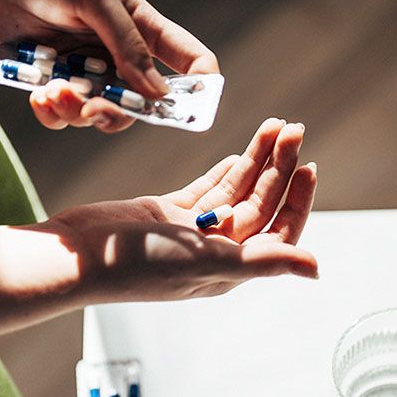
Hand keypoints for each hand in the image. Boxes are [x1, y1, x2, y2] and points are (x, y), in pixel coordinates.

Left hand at [0, 0, 218, 131]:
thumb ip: (128, 43)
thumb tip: (157, 92)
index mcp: (141, 28)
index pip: (187, 59)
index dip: (201, 86)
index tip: (197, 108)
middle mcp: (118, 56)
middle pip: (138, 104)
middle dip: (119, 112)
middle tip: (94, 109)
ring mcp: (86, 72)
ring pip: (97, 114)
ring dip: (76, 111)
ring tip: (53, 91)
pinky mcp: (54, 81)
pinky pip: (61, 114)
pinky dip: (51, 112)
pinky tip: (39, 95)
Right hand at [45, 118, 317, 300]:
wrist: (80, 255)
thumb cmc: (139, 266)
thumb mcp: (208, 263)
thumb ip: (263, 261)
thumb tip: (316, 270)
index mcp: (230, 268)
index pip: (278, 230)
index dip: (297, 199)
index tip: (308, 163)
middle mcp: (214, 250)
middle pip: (258, 203)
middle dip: (278, 167)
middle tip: (291, 128)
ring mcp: (190, 230)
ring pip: (233, 190)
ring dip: (254, 160)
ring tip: (272, 126)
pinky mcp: (166, 212)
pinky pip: (205, 189)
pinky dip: (223, 172)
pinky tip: (240, 154)